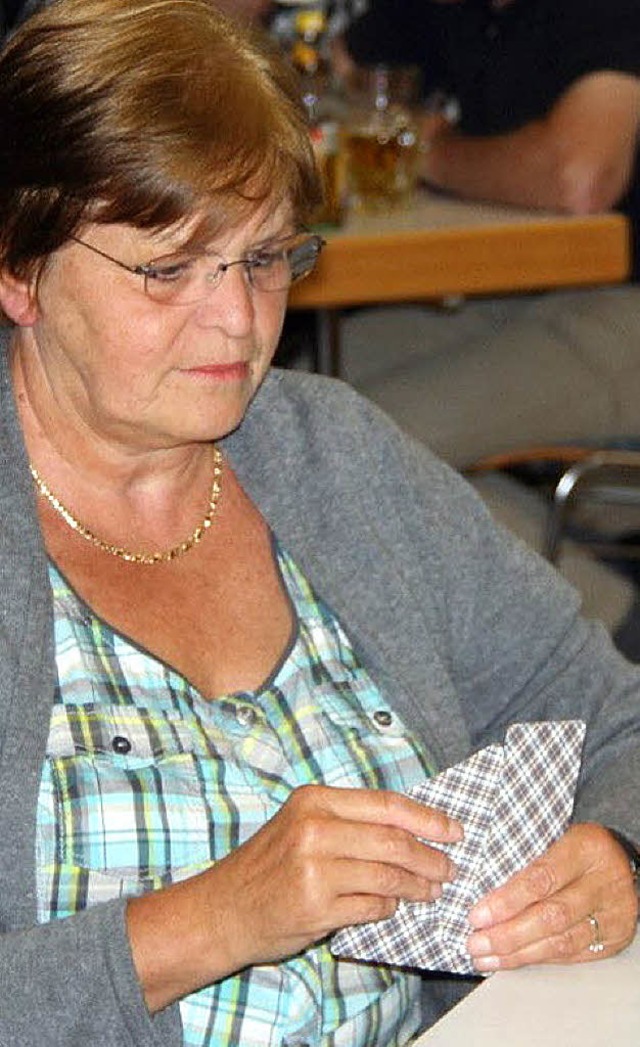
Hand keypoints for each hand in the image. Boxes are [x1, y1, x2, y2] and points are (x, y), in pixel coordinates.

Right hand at [208, 784, 461, 971]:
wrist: (222, 910)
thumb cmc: (268, 866)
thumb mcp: (301, 825)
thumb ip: (350, 821)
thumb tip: (414, 827)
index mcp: (314, 800)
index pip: (387, 804)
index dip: (427, 819)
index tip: (454, 830)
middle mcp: (314, 829)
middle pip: (394, 840)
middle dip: (430, 857)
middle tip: (449, 868)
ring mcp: (314, 869)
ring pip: (388, 875)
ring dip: (418, 886)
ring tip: (433, 891)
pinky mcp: (316, 907)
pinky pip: (372, 906)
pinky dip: (390, 908)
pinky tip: (395, 908)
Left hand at [466, 823, 638, 971]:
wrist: (622, 861)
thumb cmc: (578, 848)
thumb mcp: (556, 836)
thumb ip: (527, 859)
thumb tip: (482, 893)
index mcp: (585, 849)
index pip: (541, 879)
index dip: (507, 901)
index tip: (477, 916)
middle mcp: (604, 884)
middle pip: (552, 916)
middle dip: (508, 934)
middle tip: (476, 944)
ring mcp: (613, 914)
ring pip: (561, 942)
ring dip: (519, 954)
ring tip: (487, 958)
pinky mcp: (615, 939)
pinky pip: (572, 955)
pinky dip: (539, 959)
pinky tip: (514, 960)